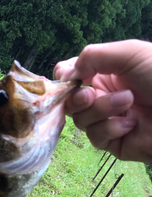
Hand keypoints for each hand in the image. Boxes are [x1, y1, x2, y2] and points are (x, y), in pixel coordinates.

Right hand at [53, 39, 151, 162]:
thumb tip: (64, 75)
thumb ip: (92, 56)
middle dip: (78, 98)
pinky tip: (131, 123)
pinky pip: (96, 137)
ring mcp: (107, 121)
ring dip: (102, 110)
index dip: (65, 78)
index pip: (72, 76)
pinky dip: (111, 128)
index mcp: (106, 73)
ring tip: (128, 102)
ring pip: (81, 120)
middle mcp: (103, 97)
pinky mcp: (112, 143)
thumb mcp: (128, 53)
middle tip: (91, 95)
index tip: (68, 79)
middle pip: (70, 102)